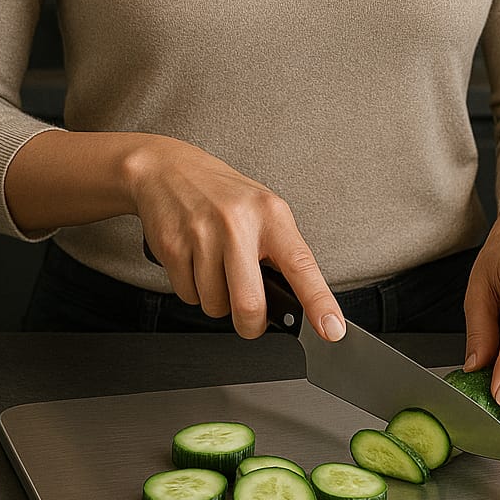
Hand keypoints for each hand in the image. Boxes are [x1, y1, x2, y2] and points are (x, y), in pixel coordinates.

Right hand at [124, 134, 345, 342]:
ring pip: (215, 306)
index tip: (332, 329)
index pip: (302, 266)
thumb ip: (279, 251)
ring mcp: (203, 235)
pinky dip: (193, 290)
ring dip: (217, 301)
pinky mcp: (173, 247)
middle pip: (249, 304)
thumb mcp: (262, 210)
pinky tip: (194, 262)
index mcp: (271, 215)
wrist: (167, 169)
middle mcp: (238, 224)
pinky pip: (187, 296)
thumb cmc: (223, 195)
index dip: (319, 302)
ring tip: (216, 268)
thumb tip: (297, 301)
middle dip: (251, 324)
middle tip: (251, 318)